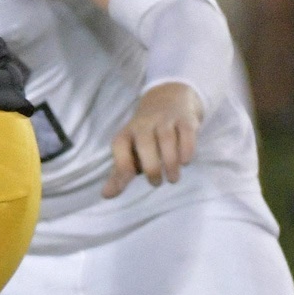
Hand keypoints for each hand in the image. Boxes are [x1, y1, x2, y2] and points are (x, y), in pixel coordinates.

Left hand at [103, 81, 205, 196]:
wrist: (168, 98)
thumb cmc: (145, 136)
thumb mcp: (130, 151)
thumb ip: (120, 174)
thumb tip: (106, 196)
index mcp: (126, 133)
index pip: (120, 146)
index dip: (122, 164)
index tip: (129, 180)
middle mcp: (144, 125)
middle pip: (145, 143)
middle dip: (151, 167)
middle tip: (156, 183)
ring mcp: (165, 120)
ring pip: (167, 139)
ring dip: (170, 162)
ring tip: (172, 178)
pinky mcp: (185, 119)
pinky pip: (187, 133)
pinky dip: (187, 149)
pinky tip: (186, 162)